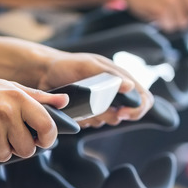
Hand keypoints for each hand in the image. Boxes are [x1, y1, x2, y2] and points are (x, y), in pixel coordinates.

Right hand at [0, 79, 68, 162]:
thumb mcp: (7, 89)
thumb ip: (38, 96)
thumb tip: (65, 101)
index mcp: (19, 97)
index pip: (48, 126)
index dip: (47, 139)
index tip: (39, 141)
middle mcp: (8, 110)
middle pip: (27, 149)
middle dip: (16, 148)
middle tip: (1, 136)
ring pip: (6, 156)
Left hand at [36, 51, 153, 128]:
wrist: (44, 73)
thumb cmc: (67, 64)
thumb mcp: (88, 66)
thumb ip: (109, 75)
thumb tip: (130, 86)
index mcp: (119, 78)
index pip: (143, 98)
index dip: (138, 109)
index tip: (122, 112)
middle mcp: (114, 92)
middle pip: (126, 114)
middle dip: (111, 114)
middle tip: (96, 109)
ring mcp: (101, 103)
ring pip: (108, 120)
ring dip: (96, 116)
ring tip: (81, 104)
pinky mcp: (89, 112)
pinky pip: (93, 123)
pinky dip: (84, 119)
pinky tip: (74, 109)